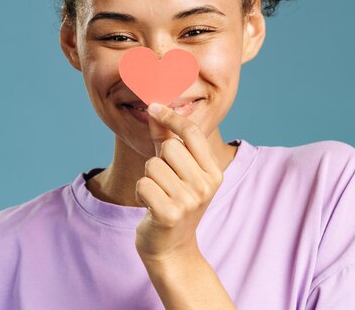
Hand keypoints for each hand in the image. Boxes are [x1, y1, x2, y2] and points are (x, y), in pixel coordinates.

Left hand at [134, 102, 223, 263]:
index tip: (154, 106)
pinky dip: (140, 193)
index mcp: (213, 172)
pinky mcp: (169, 213)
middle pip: (169, 146)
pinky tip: (150, 206)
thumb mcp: (175, 169)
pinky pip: (143, 184)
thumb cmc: (172, 202)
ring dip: (148, 179)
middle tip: (163, 182)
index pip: (192, 133)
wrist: (172, 248)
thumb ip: (166, 138)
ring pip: (152, 165)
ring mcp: (189, 201)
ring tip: (158, 195)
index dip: (171, 116)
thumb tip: (154, 108)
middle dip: (158, 160)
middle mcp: (206, 185)